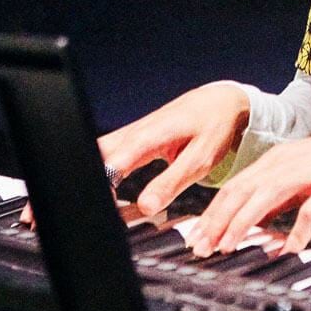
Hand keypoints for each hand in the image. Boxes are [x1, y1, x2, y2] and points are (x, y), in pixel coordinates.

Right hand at [100, 82, 251, 216]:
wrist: (220, 102)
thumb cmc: (214, 127)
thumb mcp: (200, 159)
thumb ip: (172, 182)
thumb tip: (146, 206)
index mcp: (148, 135)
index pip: (112, 161)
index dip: (103, 185)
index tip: (104, 206)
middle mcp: (133, 132)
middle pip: (96, 155)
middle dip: (90, 181)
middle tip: (97, 208)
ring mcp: (130, 133)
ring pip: (98, 152)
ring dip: (94, 176)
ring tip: (99, 204)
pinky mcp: (132, 138)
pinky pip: (107, 153)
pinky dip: (102, 171)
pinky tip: (106, 191)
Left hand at [186, 122, 310, 257]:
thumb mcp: (304, 176)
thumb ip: (279, 197)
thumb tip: (254, 221)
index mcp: (279, 159)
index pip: (235, 186)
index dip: (212, 213)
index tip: (196, 238)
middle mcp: (290, 161)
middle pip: (243, 190)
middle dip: (218, 220)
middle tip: (202, 247)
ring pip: (267, 195)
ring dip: (244, 222)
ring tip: (229, 245)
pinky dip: (298, 230)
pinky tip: (290, 250)